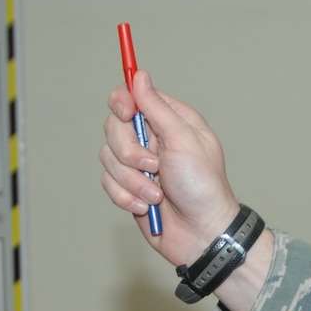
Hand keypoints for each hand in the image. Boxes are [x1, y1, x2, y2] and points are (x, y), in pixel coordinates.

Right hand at [99, 70, 240, 270]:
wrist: (202, 233)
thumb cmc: (203, 187)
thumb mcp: (184, 140)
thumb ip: (157, 108)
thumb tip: (139, 77)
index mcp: (169, 121)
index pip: (132, 97)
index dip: (123, 103)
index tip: (128, 115)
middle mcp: (152, 139)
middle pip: (114, 127)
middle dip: (129, 151)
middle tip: (154, 166)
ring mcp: (139, 165)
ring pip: (108, 157)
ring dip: (132, 181)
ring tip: (156, 194)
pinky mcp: (129, 188)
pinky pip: (108, 183)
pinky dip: (127, 197)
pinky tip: (148, 207)